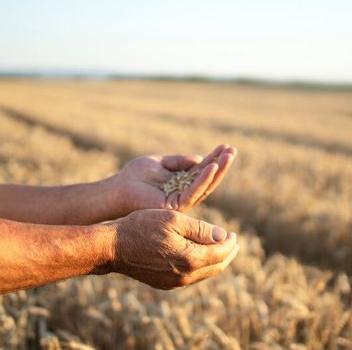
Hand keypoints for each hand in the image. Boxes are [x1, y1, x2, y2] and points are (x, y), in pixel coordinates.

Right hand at [108, 209, 238, 289]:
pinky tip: (199, 256)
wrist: (113, 247)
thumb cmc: (142, 227)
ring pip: (205, 274)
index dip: (230, 242)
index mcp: (190, 259)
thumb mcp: (174, 220)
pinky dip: (201, 266)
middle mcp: (185, 276)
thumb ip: (201, 229)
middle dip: (228, 254)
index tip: (234, 233)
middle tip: (233, 242)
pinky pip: (191, 277)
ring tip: (220, 248)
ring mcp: (174, 283)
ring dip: (215, 261)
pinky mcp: (165, 283)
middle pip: (216, 267)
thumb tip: (223, 236)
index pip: (221, 253)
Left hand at [116, 144, 236, 212]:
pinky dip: (203, 179)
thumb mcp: (160, 162)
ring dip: (218, 170)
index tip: (226, 146)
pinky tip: (212, 167)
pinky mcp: (176, 205)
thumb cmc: (135, 175)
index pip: (202, 170)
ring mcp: (181, 201)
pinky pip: (193, 191)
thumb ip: (179, 161)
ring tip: (228, 156)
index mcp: (181, 183)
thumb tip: (200, 158)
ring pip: (205, 186)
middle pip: (208, 179)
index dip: (214, 158)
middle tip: (233, 150)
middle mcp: (184, 193)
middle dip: (221, 165)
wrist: (118, 188)